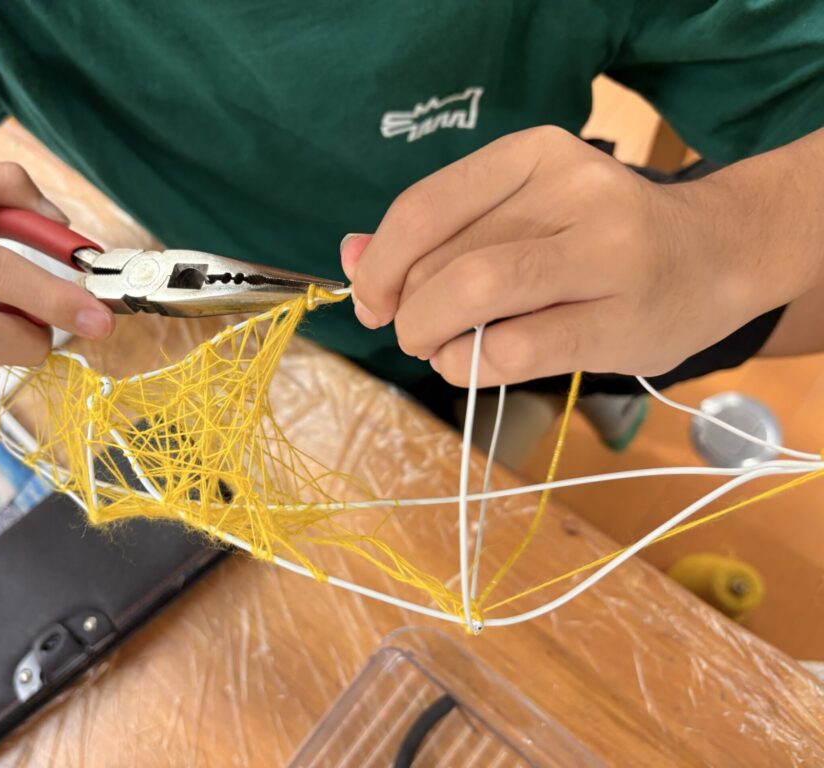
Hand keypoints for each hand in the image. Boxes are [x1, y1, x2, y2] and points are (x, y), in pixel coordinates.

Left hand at [342, 126, 815, 386]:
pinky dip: (468, 366)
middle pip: (443, 259)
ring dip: (429, 335)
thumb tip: (349, 254)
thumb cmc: (597, 238)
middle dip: (404, 308)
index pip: (423, 208)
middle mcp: (573, 190)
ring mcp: (606, 253)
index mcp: (534, 154)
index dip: (379, 264)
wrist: (717, 254)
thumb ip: (437, 230)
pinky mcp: (623, 320)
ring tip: (435, 347)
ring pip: (474, 294)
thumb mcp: (519, 211)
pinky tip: (468, 364)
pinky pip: (513, 349)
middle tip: (411, 330)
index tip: (370, 299)